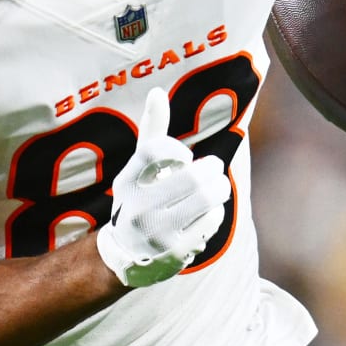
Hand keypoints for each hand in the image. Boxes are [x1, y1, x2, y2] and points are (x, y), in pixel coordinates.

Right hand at [96, 88, 230, 286]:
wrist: (126, 254)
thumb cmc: (140, 197)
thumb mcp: (138, 168)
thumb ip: (151, 131)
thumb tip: (157, 91)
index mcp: (127, 181)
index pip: (155, 150)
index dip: (177, 149)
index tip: (184, 157)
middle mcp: (136, 206)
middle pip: (191, 176)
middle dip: (212, 170)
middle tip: (214, 170)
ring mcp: (155, 231)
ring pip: (206, 198)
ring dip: (219, 189)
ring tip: (218, 188)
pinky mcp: (174, 252)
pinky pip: (211, 222)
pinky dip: (215, 213)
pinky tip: (209, 213)